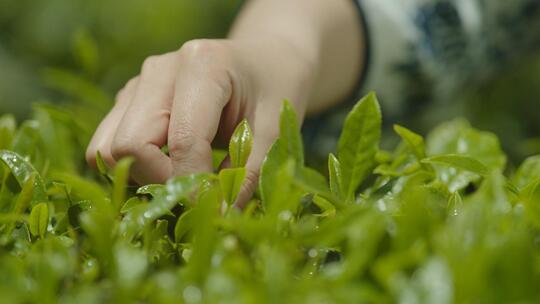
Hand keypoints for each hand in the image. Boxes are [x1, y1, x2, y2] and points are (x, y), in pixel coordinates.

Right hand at [86, 38, 314, 204]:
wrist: (265, 60)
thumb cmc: (275, 90)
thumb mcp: (274, 131)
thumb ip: (246, 173)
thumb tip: (217, 217)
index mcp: (202, 65)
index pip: (182, 140)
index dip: (195, 185)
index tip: (216, 210)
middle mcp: (159, 69)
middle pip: (128, 145)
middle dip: (162, 181)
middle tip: (200, 191)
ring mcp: (138, 83)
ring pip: (107, 148)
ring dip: (142, 175)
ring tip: (186, 175)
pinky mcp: (128, 100)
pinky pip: (108, 145)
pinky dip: (133, 167)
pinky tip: (170, 165)